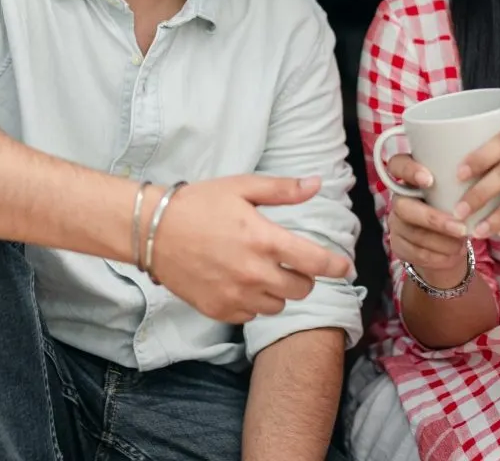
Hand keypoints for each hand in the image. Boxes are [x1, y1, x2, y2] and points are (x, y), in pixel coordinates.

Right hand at [146, 175, 353, 324]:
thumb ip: (283, 190)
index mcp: (264, 240)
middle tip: (291, 261)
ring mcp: (236, 296)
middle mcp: (254, 273)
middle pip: (302, 288)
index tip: (347, 268)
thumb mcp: (242, 187)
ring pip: (278, 304)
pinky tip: (241, 282)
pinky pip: (252, 315)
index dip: (337, 267)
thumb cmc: (199, 204)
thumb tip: (317, 184)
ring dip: (278, 289)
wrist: (153, 231)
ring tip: (261, 269)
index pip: (316, 262)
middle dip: (304, 275)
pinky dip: (254, 302)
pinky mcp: (219, 311)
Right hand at [386, 154, 469, 285]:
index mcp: (410, 177)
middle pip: (403, 207)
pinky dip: (438, 256)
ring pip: (413, 233)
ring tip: (463, 243)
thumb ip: (459, 182)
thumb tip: (482, 181)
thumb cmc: (455, 206)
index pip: (397, 165)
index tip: (429, 180)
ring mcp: (395, 223)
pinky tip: (454, 255)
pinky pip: (415, 253)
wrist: (447, 242)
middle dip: (434, 219)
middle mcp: (398, 198)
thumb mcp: (456, 190)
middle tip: (461, 228)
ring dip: (442, 242)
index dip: (408, 171)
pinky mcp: (398, 245)